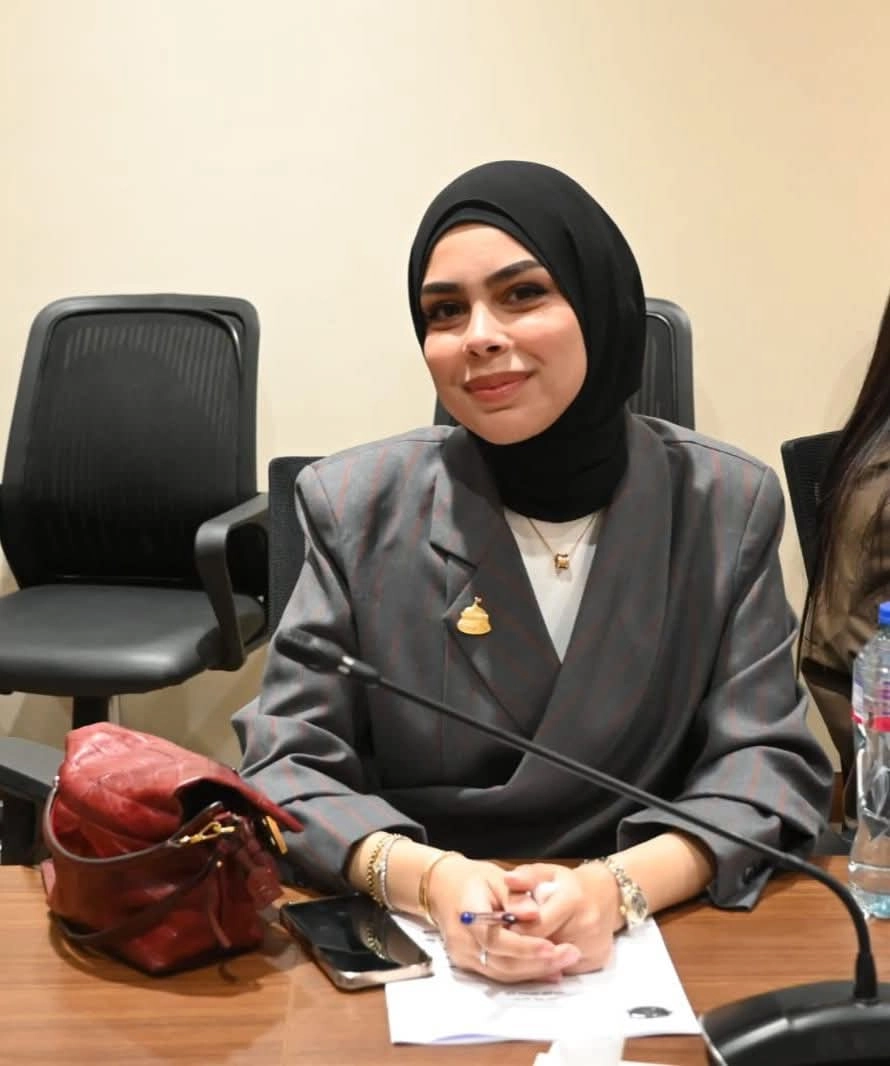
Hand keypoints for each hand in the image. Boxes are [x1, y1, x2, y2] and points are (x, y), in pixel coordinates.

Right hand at [426, 854, 582, 983]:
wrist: (442, 888)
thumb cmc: (473, 879)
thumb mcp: (496, 877)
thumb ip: (515, 896)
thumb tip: (533, 914)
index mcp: (466, 913)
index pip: (496, 938)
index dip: (525, 946)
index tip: (552, 946)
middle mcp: (462, 941)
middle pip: (502, 962)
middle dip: (539, 963)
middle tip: (570, 955)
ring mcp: (464, 956)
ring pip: (503, 973)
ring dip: (536, 971)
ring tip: (565, 962)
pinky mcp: (470, 965)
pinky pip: (500, 974)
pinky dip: (525, 973)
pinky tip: (549, 970)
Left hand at [503, 862, 620, 974]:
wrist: (606, 895)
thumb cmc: (568, 884)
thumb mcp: (547, 872)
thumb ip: (526, 876)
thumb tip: (508, 879)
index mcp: (573, 899)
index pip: (537, 926)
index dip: (516, 929)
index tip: (502, 929)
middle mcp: (587, 924)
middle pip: (545, 946)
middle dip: (524, 945)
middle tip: (509, 940)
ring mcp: (594, 945)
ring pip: (554, 961)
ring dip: (537, 956)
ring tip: (525, 945)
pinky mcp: (597, 960)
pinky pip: (566, 968)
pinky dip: (552, 963)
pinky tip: (545, 951)